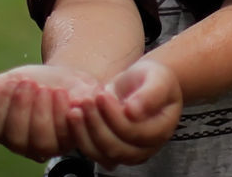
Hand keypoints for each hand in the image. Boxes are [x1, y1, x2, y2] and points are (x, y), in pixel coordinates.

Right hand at [0, 64, 100, 161]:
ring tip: (46, 89)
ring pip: (42, 142)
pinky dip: (62, 113)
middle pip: (17, 139)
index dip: (1, 105)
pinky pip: (66, 135)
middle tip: (29, 83)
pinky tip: (61, 93)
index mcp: (5, 130)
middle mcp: (25, 145)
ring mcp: (49, 146)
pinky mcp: (71, 140)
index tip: (12, 82)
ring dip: (42, 112)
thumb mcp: (13, 79)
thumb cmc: (35, 82)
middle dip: (22, 108)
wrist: (66, 79)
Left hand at [67, 59, 182, 168]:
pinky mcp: (109, 147)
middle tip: (85, 100)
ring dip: (84, 132)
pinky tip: (72, 114)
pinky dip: (78, 134)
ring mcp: (126, 151)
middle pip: (115, 147)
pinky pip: (91, 149)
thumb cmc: (155, 79)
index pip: (133, 133)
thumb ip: (150, 95)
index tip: (102, 94)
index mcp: (159, 132)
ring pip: (100, 153)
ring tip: (75, 108)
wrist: (146, 81)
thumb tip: (133, 112)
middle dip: (96, 124)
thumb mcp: (158, 79)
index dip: (114, 116)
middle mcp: (143, 147)